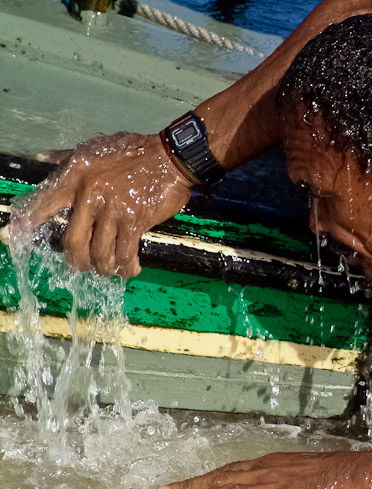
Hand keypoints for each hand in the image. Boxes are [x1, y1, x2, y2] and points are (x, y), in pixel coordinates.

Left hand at [20, 131, 193, 276]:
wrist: (170, 157)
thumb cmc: (135, 151)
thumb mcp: (96, 149)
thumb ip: (69, 156)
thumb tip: (45, 155)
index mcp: (76, 176)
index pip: (44, 204)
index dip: (26, 224)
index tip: (8, 238)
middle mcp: (89, 195)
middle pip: (73, 242)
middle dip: (77, 261)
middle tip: (82, 267)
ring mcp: (112, 210)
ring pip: (99, 252)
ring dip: (103, 267)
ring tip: (109, 269)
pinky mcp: (134, 221)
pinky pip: (125, 253)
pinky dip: (127, 266)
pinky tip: (131, 268)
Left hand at [155, 452, 358, 488]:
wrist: (353, 478)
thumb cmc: (332, 477)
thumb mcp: (300, 472)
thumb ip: (280, 480)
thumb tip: (271, 486)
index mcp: (268, 467)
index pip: (227, 472)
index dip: (201, 479)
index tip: (179, 485)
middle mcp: (264, 476)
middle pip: (219, 481)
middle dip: (189, 488)